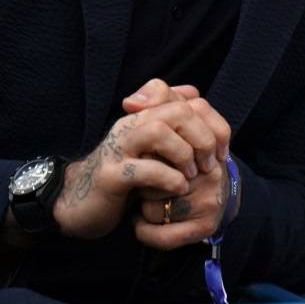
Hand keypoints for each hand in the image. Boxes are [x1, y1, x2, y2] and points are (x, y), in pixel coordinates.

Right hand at [52, 87, 226, 240]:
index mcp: (144, 116)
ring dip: (183, 154)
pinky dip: (168, 179)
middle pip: (176, 110)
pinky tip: (177, 189)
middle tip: (208, 164)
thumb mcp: (155, 151)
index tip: (222, 151)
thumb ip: (177, 129)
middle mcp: (130, 125)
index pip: (188, 99)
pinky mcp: (110, 176)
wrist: (83, 204)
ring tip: (190, 174)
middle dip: (202, 137)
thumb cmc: (127, 176)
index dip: (214, 123)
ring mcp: (117, 149)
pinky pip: (143, 169)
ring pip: (157, 130)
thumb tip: (201, 109)